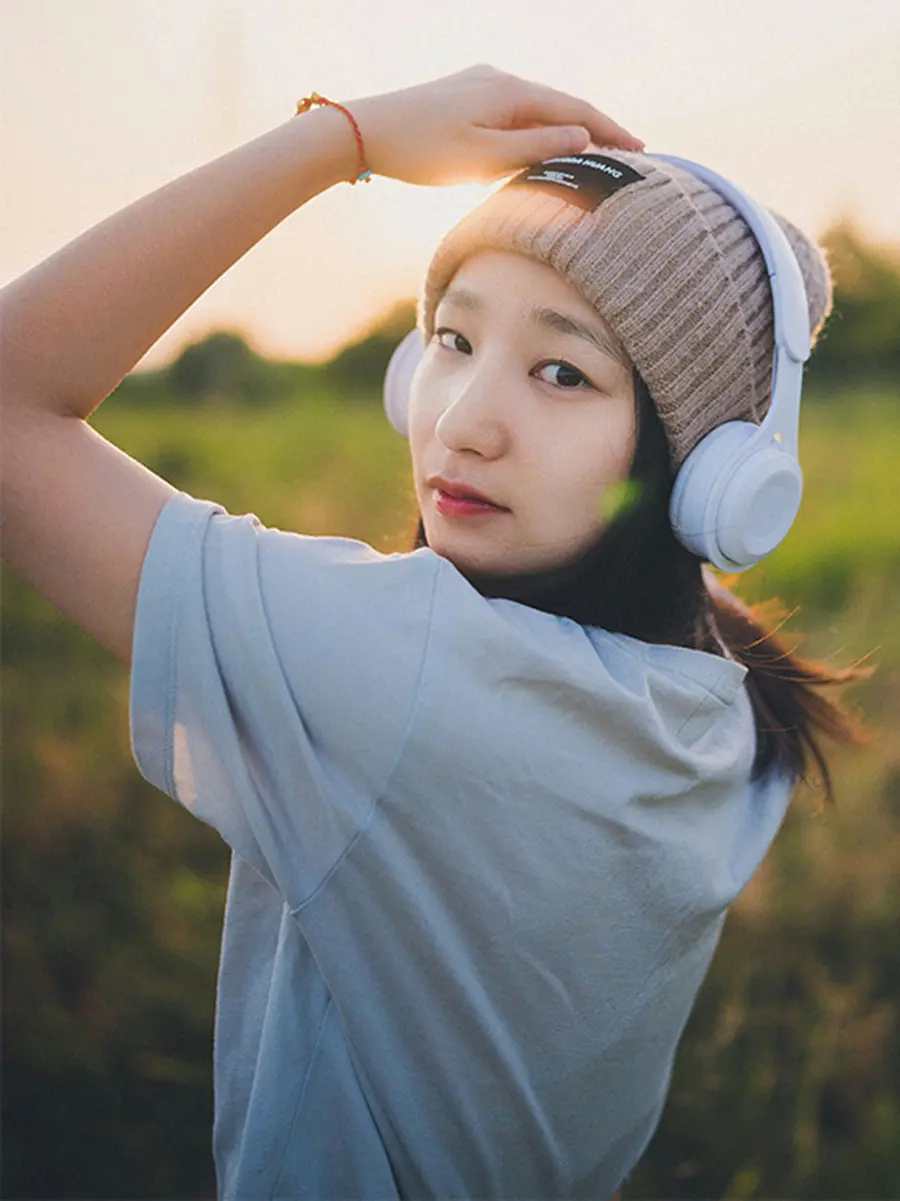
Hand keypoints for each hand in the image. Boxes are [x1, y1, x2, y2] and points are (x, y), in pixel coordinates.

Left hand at [345, 64, 643, 187]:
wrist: (364, 131)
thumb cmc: (421, 150)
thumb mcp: (484, 158)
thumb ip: (536, 147)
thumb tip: (581, 137)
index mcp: (511, 92)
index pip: (576, 112)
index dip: (611, 132)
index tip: (641, 151)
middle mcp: (500, 80)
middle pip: (560, 106)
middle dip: (594, 131)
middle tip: (626, 154)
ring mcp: (480, 85)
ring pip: (536, 109)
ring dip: (565, 131)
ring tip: (592, 155)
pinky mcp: (463, 97)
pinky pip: (513, 112)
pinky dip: (536, 129)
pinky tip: (540, 145)